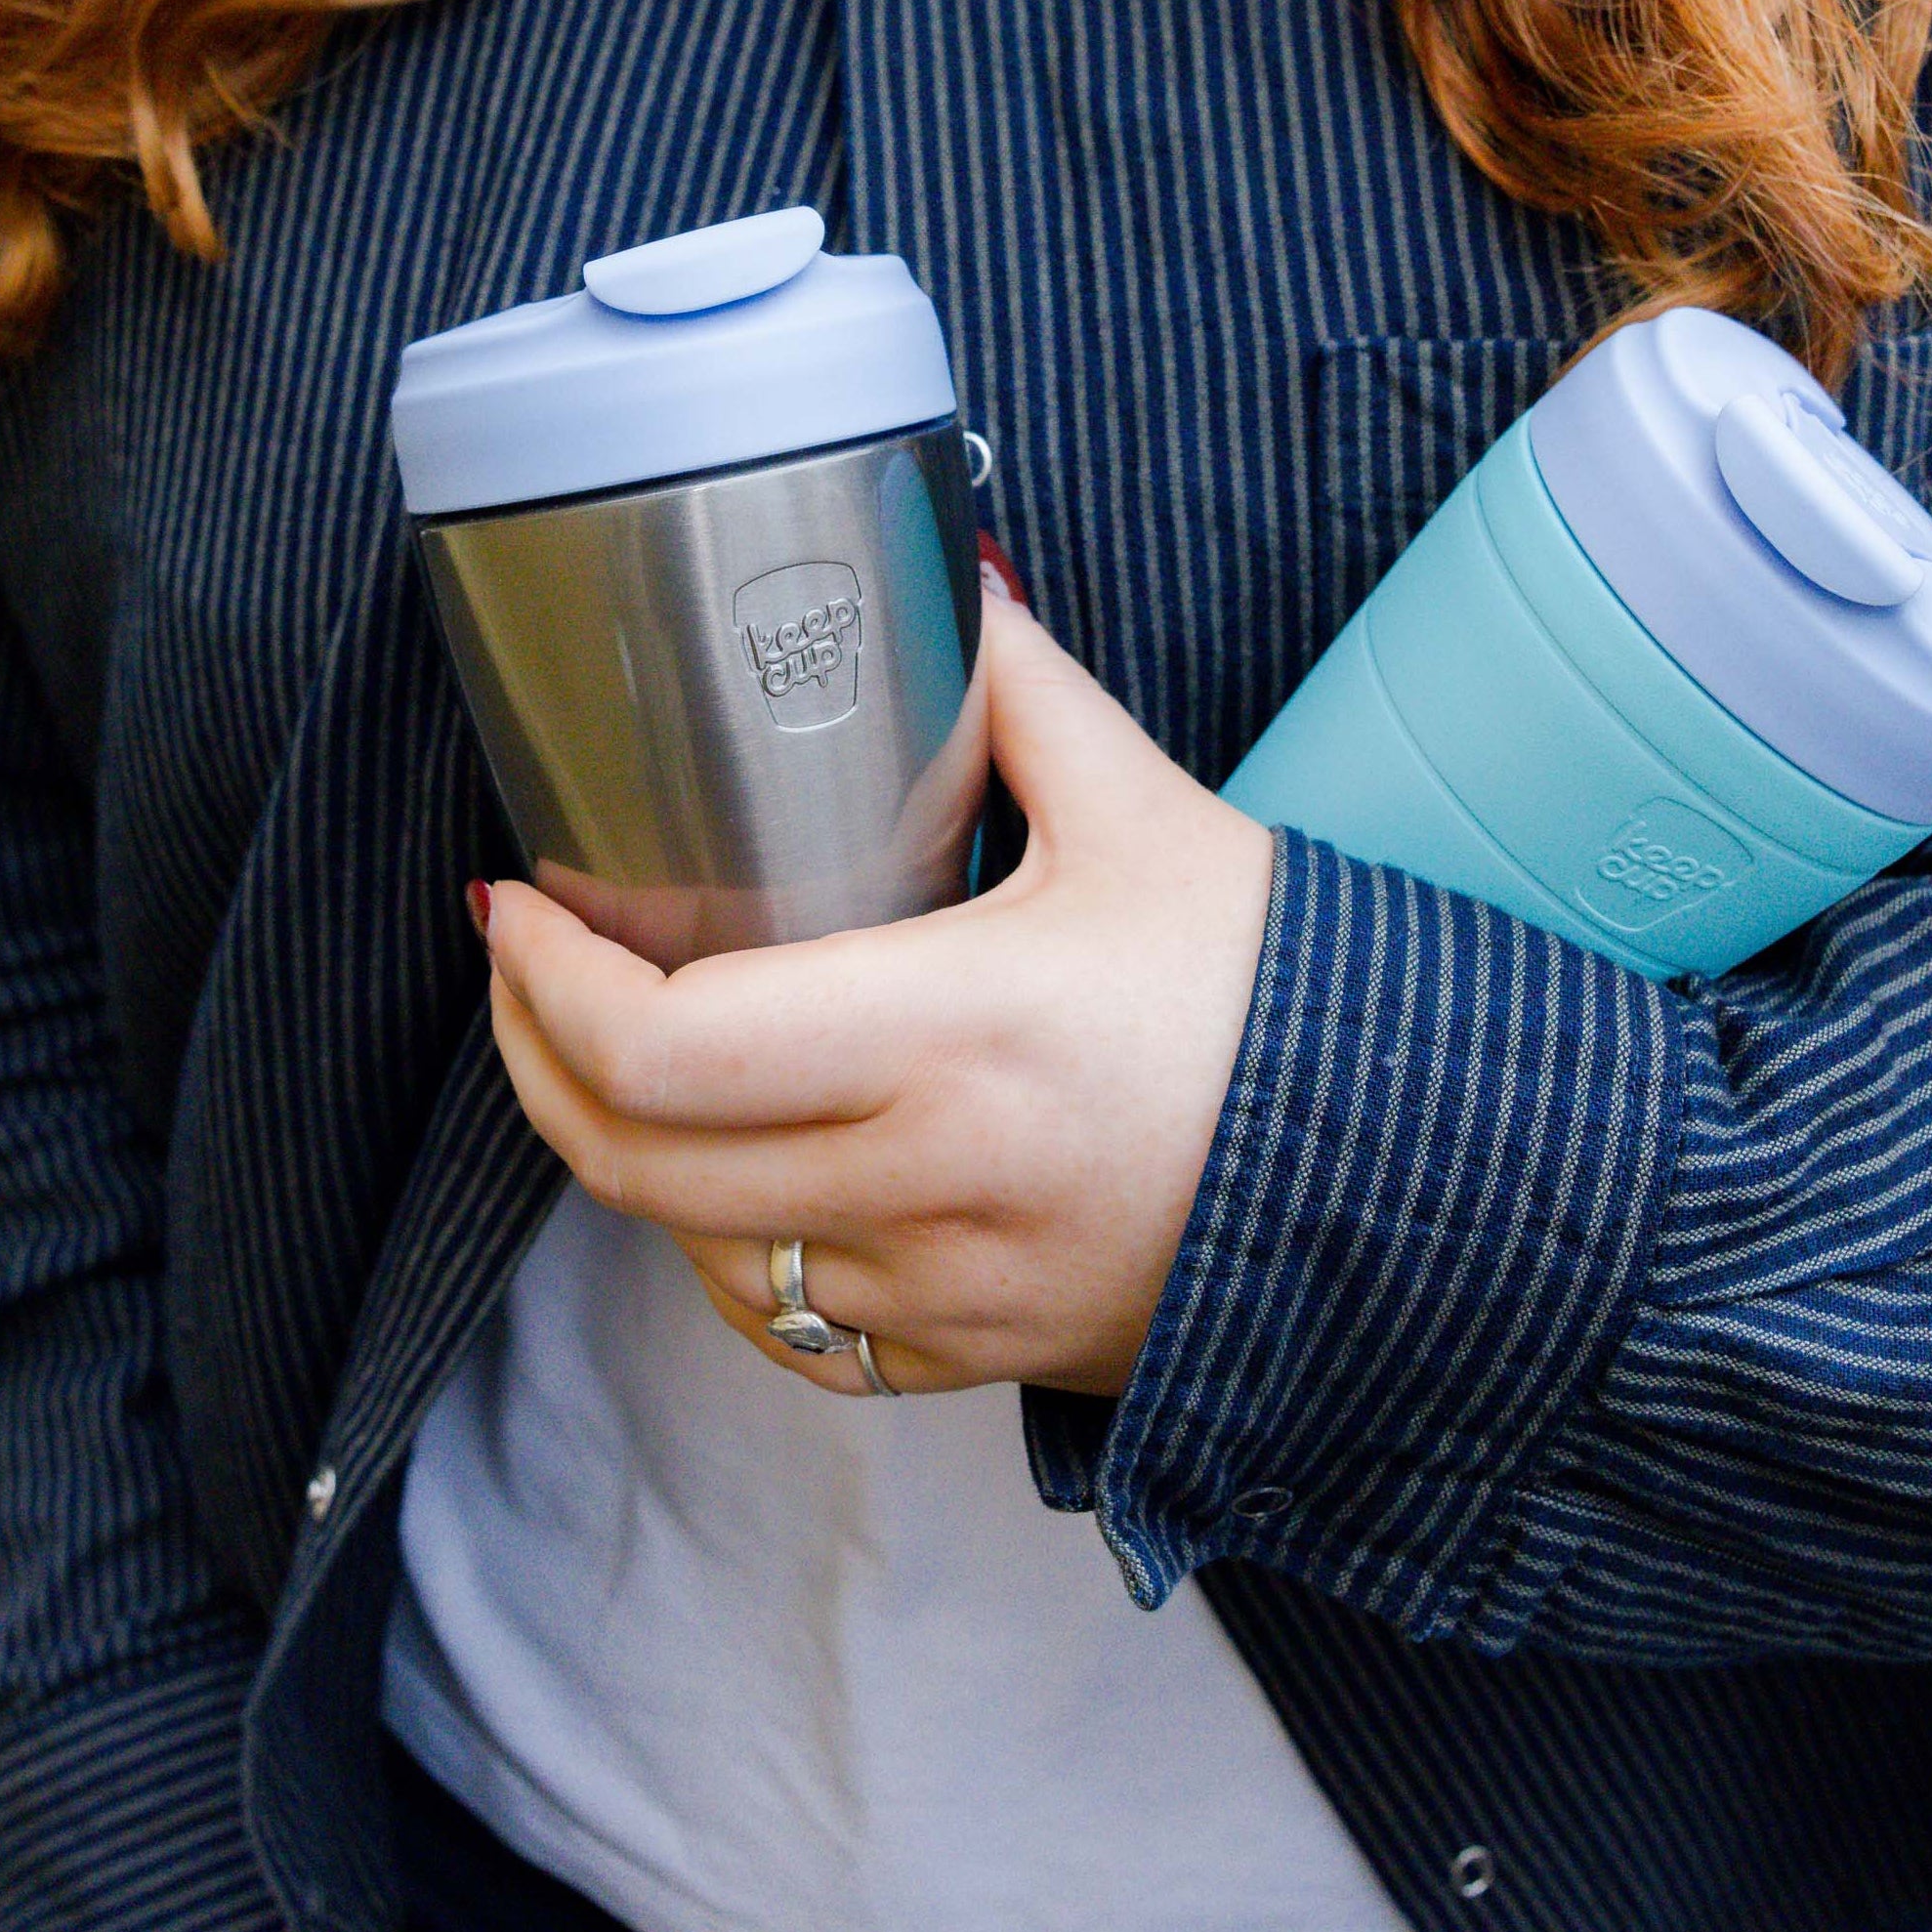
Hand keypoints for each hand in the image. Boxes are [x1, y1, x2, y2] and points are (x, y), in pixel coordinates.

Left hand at [480, 579, 1276, 1399]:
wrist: (1415, 1182)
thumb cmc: (1279, 1000)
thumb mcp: (1150, 816)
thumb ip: (1016, 691)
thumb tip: (941, 578)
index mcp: (954, 1036)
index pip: (661, 1050)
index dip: (545, 986)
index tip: (516, 906)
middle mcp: (930, 1181)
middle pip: (634, 1164)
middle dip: (537, 1059)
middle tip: (527, 966)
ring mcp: (944, 1288)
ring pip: (697, 1252)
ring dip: (628, 1156)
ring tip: (619, 1052)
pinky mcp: (971, 1354)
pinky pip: (791, 1330)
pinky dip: (729, 1257)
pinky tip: (734, 1178)